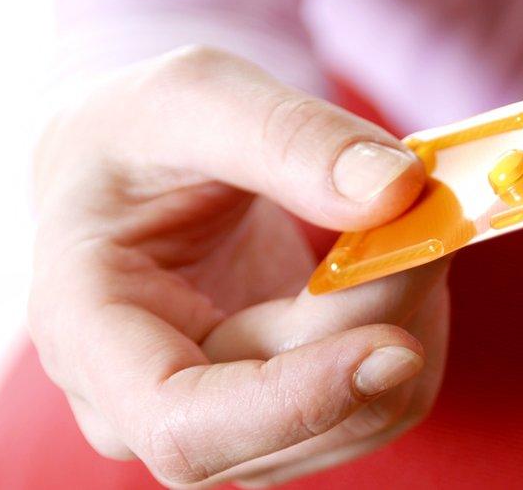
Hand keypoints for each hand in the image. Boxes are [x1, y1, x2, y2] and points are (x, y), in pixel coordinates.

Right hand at [28, 46, 450, 487]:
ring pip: (360, 416)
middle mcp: (150, 404)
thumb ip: (286, 138)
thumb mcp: (191, 98)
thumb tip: (396, 191)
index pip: (183, 425)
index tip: (393, 341)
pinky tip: (397, 256)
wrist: (138, 167)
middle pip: (297, 418)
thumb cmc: (141, 134)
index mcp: (89, 332)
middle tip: (432, 210)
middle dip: (382, 313)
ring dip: (413, 315)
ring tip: (405, 218)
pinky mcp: (291, 407)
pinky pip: (384, 397)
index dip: (295, 401)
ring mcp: (229, 418)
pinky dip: (419, 324)